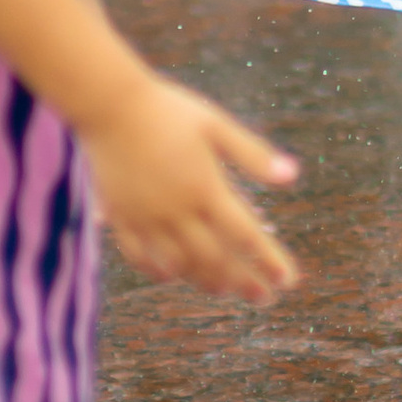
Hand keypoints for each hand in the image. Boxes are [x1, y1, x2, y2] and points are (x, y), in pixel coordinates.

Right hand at [85, 73, 298, 303]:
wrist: (109, 104)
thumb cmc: (168, 110)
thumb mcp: (216, 125)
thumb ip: (252, 154)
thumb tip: (292, 176)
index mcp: (206, 188)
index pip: (245, 236)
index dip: (268, 261)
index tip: (287, 281)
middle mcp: (177, 211)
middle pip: (215, 259)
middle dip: (242, 281)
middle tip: (261, 297)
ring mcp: (146, 218)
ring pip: (179, 264)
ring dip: (204, 280)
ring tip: (223, 289)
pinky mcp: (121, 217)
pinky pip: (140, 256)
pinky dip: (159, 270)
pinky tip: (171, 274)